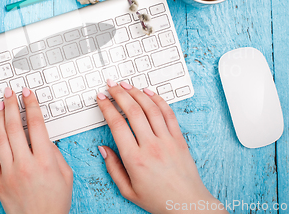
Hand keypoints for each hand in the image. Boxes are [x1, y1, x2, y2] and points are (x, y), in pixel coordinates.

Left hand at [0, 87, 72, 213]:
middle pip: (15, 127)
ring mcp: (9, 172)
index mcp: (45, 160)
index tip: (28, 93)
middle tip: (10, 93)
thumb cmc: (55, 201)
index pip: (36, 124)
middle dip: (12, 105)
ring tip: (0, 105)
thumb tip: (42, 136)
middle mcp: (25, 164)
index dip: (32, 104)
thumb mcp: (65, 173)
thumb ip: (55, 151)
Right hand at [96, 80, 227, 213]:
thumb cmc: (158, 199)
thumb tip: (103, 148)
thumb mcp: (128, 190)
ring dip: (137, 93)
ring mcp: (167, 140)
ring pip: (151, 108)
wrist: (187, 205)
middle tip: (111, 85)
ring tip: (126, 85)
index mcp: (135, 160)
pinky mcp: (179, 139)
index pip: (117, 125)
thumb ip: (113, 168)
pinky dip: (158, 100)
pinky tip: (149, 93)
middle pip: (133, 111)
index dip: (107, 107)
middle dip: (119, 94)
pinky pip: (168, 113)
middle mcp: (152, 146)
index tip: (101, 98)